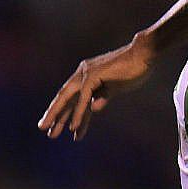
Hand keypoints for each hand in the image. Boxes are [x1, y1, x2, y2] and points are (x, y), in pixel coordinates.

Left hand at [38, 34, 156, 139]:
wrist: (144, 55)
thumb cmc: (133, 69)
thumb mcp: (115, 87)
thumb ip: (103, 97)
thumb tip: (94, 109)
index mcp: (88, 75)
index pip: (72, 95)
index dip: (64, 111)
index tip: (57, 125)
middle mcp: (83, 73)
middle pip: (64, 96)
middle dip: (54, 114)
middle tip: (43, 129)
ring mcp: (87, 73)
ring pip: (68, 98)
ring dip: (59, 116)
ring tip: (51, 134)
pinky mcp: (94, 75)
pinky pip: (83, 98)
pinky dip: (78, 113)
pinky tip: (73, 128)